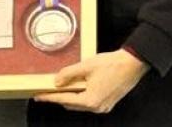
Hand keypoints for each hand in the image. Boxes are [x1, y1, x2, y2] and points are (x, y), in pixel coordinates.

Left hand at [33, 49, 149, 113]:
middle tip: (47, 90)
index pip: (64, 100)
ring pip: (81, 104)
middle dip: (59, 97)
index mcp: (91, 100)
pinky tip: (77, 86)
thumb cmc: (112, 64)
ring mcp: (103, 106)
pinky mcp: (108, 102)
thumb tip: (57, 81)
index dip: (50, 98)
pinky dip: (81, 96)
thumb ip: (69, 74)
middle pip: (72, 104)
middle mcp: (97, 107)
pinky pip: (90, 102)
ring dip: (70, 96)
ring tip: (61, 87)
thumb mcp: (87, 66)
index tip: (38, 97)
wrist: (133, 64)